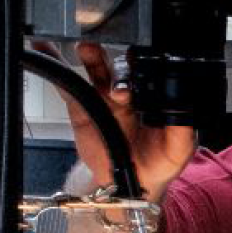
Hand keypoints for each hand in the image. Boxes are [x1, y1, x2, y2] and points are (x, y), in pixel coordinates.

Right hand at [54, 42, 196, 201]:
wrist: (129, 183)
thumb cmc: (159, 161)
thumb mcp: (178, 149)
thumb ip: (182, 130)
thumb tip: (184, 112)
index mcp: (152, 95)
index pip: (149, 72)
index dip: (144, 69)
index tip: (141, 71)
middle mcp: (128, 91)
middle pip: (122, 67)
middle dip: (119, 69)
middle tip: (118, 88)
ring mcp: (103, 97)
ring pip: (97, 69)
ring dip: (92, 55)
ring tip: (86, 49)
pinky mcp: (82, 108)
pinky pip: (69, 87)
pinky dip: (57, 68)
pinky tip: (46, 50)